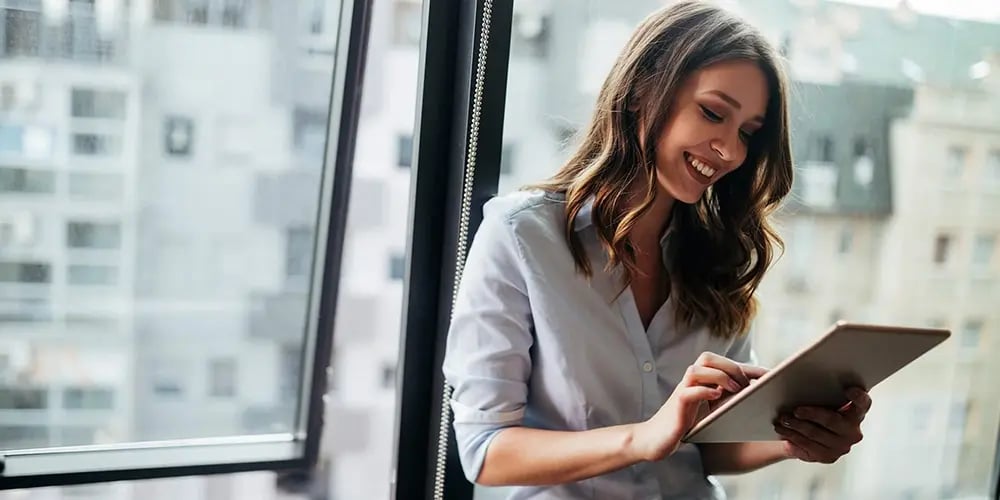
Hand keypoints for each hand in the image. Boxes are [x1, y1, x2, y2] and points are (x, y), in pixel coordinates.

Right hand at [630, 352, 766, 461]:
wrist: (657, 439)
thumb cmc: (686, 424)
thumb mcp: (710, 410)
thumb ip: (726, 400)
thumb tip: (755, 397)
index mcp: (700, 381)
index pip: (724, 364)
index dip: (748, 367)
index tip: (770, 375)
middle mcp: (690, 382)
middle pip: (707, 358)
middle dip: (730, 367)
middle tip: (746, 385)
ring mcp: (682, 392)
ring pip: (696, 370)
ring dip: (718, 376)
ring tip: (733, 389)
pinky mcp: (677, 406)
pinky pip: (688, 391)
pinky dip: (704, 391)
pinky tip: (716, 397)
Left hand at [774, 387, 871, 463]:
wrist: (809, 437)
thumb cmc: (817, 411)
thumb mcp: (820, 398)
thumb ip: (818, 387)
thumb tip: (794, 373)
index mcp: (856, 411)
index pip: (863, 403)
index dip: (858, 396)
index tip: (848, 389)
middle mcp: (853, 430)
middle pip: (832, 420)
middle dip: (811, 414)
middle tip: (795, 410)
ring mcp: (842, 445)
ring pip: (815, 433)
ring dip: (796, 425)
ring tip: (783, 418)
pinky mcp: (828, 456)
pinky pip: (807, 445)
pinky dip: (792, 436)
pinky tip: (783, 430)